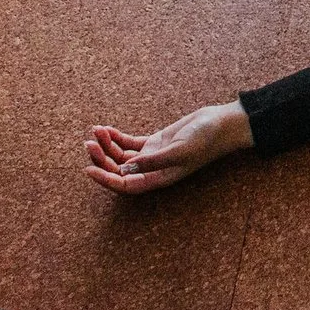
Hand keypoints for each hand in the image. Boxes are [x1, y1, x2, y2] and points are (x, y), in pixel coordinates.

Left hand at [83, 104, 249, 195]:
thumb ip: (153, 160)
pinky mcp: (155, 142)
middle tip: (89, 143)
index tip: (88, 169)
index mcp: (159, 179)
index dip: (105, 180)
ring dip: (106, 145)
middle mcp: (152, 170)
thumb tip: (125, 168)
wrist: (221, 124)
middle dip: (102, 159)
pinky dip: (116, 137)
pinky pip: (129, 143)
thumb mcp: (179, 150)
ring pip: (121, 156)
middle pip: (119, 170)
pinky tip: (106, 129)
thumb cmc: (205, 139)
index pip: (125, 185)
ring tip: (97, 131)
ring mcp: (152, 156)